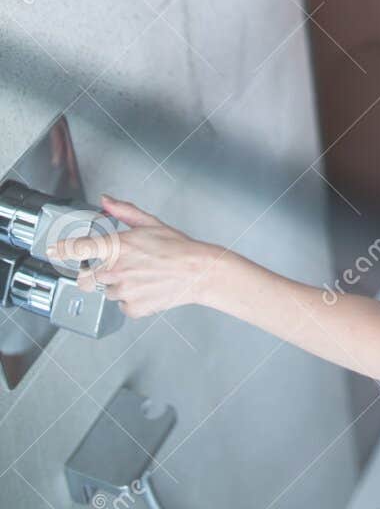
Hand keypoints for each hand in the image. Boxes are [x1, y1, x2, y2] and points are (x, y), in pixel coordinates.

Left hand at [46, 195, 220, 318]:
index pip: (79, 249)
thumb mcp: (150, 223)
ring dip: (116, 285)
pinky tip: (146, 287)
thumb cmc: (177, 247)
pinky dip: (130, 298)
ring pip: (106, 292)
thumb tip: (106, 200)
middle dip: (91, 275)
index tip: (52, 250)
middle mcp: (116, 270)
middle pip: (85, 278)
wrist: (197, 272)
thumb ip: (123, 211)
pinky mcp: (131, 308)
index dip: (61, 249)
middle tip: (110, 268)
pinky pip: (121, 305)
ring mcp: (123, 291)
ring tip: (139, 276)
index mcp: (118, 246)